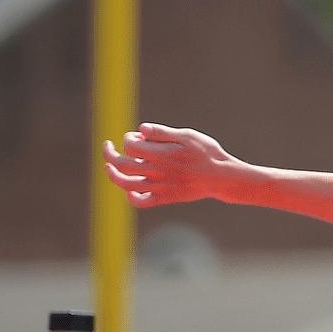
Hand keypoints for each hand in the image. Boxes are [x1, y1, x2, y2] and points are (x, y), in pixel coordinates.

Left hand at [102, 124, 243, 206]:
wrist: (222, 177)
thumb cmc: (207, 153)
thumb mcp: (188, 136)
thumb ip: (162, 132)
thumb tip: (141, 129)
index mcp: (161, 154)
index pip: (130, 145)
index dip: (129, 138)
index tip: (139, 136)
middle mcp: (157, 171)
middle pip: (122, 163)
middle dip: (111, 153)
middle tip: (109, 146)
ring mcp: (160, 187)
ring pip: (125, 183)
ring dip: (112, 174)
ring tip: (109, 166)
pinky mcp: (165, 198)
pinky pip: (141, 202)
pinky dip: (130, 196)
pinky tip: (129, 189)